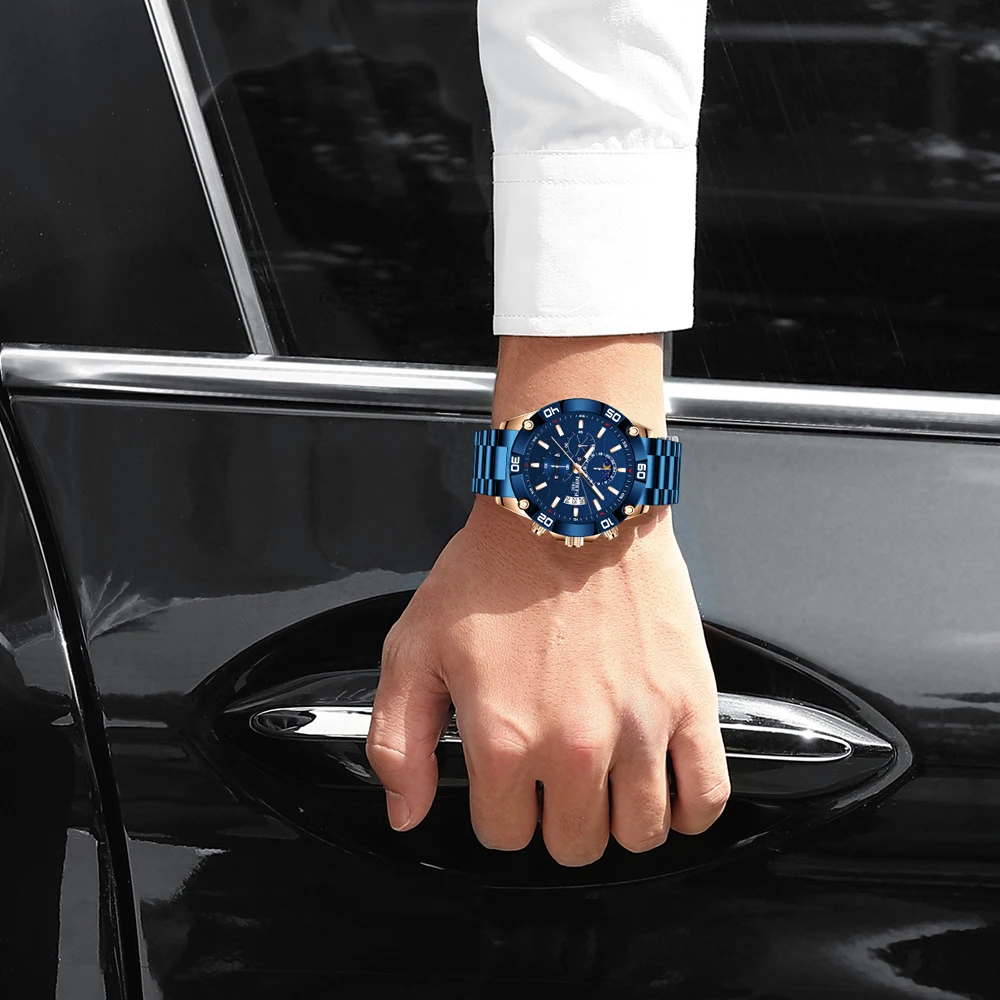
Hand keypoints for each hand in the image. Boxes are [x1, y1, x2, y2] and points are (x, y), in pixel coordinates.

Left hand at [366, 498, 729, 865]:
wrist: (570, 507)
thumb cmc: (494, 570)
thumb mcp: (415, 646)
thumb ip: (398, 740)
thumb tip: (407, 813)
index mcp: (504, 737)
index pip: (504, 836)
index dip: (499, 814)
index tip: (505, 782)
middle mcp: (575, 744)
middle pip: (574, 846)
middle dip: (556, 821)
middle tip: (552, 779)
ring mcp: (640, 727)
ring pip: (639, 836)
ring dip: (618, 821)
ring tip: (605, 783)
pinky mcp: (690, 702)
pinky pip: (706, 797)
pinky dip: (687, 809)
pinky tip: (661, 787)